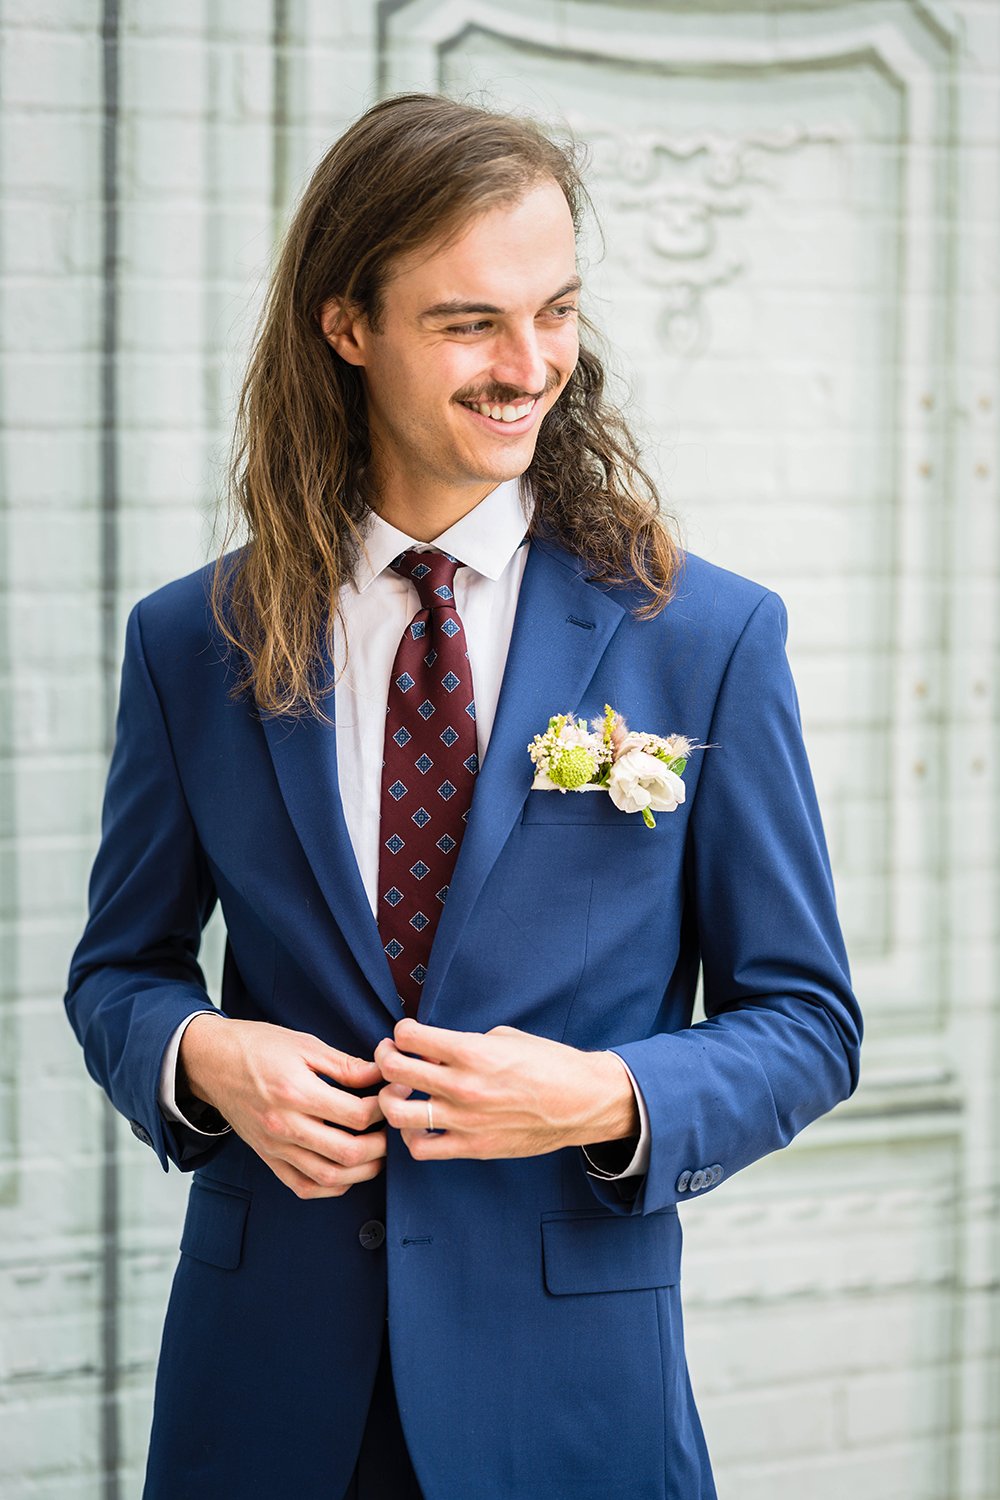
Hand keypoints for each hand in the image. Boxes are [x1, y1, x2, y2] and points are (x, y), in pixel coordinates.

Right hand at [179, 1015, 385, 1198]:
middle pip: (348, 1152)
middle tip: (394, 1128)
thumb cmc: (258, 1046)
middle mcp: (285, 1126)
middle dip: (382, 1145)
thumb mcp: (304, 1043)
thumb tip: (381, 1074)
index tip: (394, 1096)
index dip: (384, 1108)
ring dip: (364, 1170)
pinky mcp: (268, 1158)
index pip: (356, 1115)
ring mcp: (275, 1147)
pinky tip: (349, 1170)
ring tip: (379, 1151)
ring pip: (330, 1177)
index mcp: (296, 1092)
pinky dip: (332, 1186)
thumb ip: (345, 1065)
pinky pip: (304, 1187)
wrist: (211, 1062)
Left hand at [375, 1019, 638, 1160]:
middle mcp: (463, 1086)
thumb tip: (433, 1050)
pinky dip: (410, 1136)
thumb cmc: (550, 1063)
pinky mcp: (473, 1148)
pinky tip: (418, 1124)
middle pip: (394, 1071)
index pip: (410, 1037)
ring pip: (398, 1114)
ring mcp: (465, 1121)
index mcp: (472, 1052)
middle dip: (384, 1058)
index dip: (401, 1032)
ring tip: (399, 1092)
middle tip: (389, 1056)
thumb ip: (464, 1043)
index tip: (405, 1034)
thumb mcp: (505, 1037)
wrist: (583, 1101)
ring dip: (390, 1099)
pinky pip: (422, 1148)